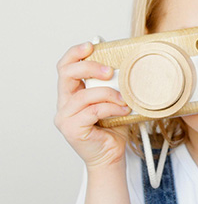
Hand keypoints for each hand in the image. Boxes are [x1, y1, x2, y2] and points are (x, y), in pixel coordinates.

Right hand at [55, 42, 130, 168]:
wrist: (111, 157)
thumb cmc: (112, 131)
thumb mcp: (112, 102)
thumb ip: (112, 86)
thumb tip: (126, 66)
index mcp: (71, 94)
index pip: (65, 67)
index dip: (75, 54)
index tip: (91, 46)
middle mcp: (64, 104)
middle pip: (67, 74)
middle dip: (90, 67)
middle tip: (110, 71)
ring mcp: (65, 117)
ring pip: (84, 95)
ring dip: (108, 94)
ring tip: (124, 100)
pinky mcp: (72, 129)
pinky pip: (92, 110)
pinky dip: (110, 107)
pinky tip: (122, 110)